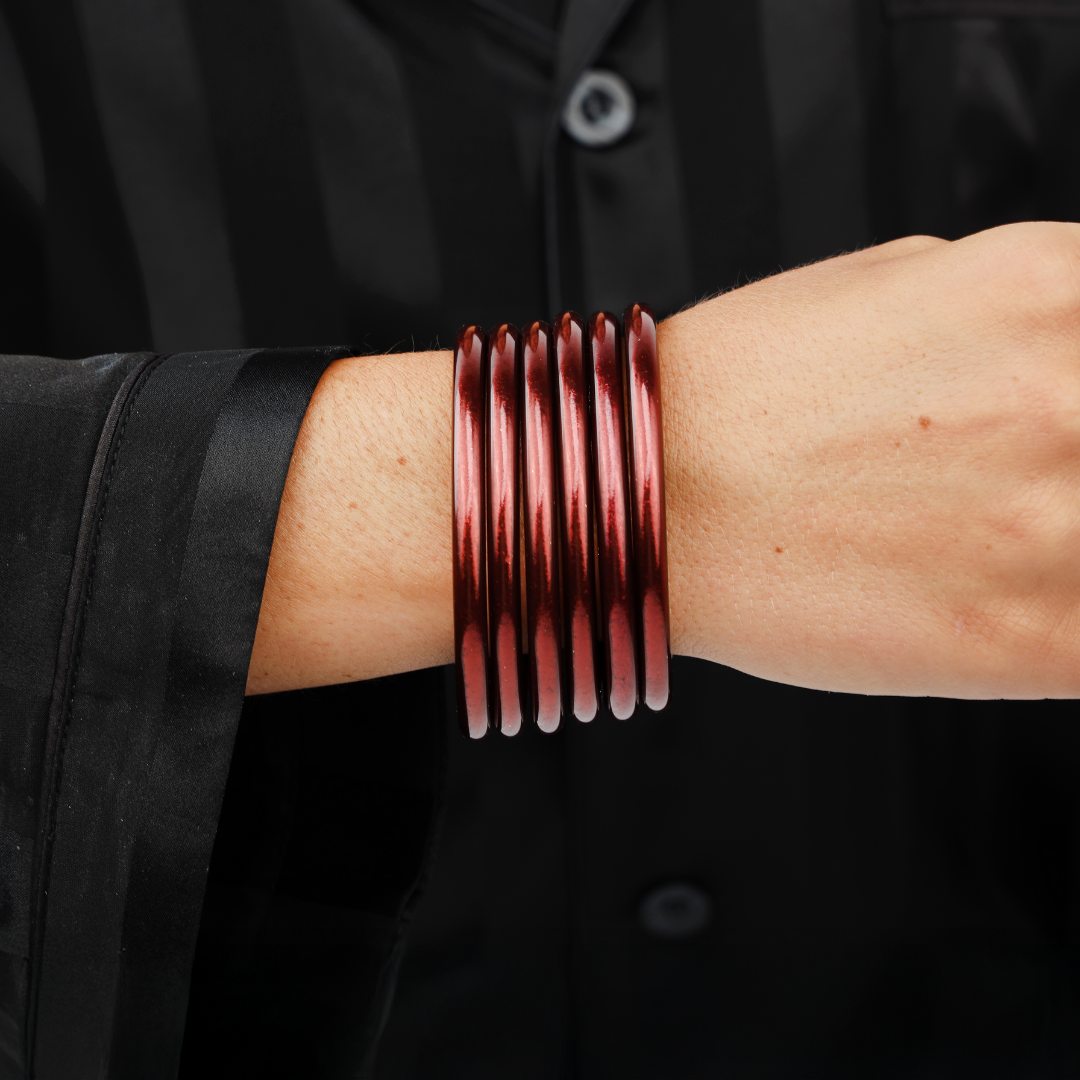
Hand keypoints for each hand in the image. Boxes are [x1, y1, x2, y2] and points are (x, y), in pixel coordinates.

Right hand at [661, 223, 1079, 697]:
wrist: (649, 499)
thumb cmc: (739, 397)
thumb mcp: (899, 279)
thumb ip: (1024, 311)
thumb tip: (1069, 349)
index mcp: (1049, 286)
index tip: (1062, 427)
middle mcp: (1073, 394)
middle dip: (1067, 466)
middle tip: (1005, 484)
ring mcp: (1062, 521)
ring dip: (1061, 545)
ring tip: (987, 541)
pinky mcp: (1038, 639)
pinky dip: (1062, 621)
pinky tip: (1003, 602)